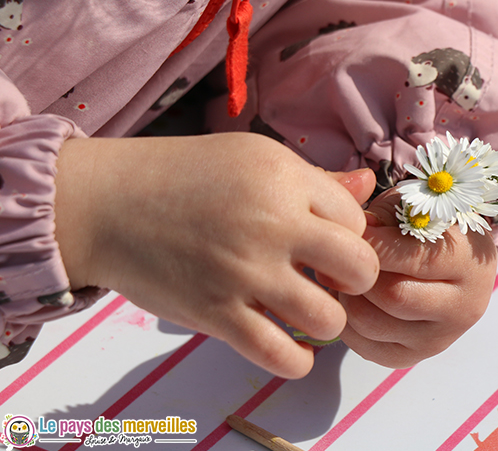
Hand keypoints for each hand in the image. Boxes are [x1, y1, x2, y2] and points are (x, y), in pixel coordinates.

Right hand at [54, 133, 379, 377]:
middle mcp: (273, 226)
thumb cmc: (184, 174)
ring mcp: (245, 274)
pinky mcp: (217, 315)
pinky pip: (282, 356)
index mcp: (285, 180)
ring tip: (309, 309)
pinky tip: (292, 345)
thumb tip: (369, 188)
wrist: (108, 204)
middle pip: (361, 269)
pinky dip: (297, 360)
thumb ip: (315, 179)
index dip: (349, 234)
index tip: (327, 241)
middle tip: (333, 278)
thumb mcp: (254, 157)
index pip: (356, 220)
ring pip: (330, 319)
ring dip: (329, 320)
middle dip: (357, 279)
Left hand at [336, 189, 497, 368]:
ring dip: (347, 297)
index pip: (409, 257)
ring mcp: (440, 338)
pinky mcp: (414, 357)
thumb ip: (381, 210)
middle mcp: (464, 306)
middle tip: (341, 256)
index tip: (349, 229)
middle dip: (358, 273)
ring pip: (372, 324)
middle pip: (391, 296)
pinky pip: (365, 347)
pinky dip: (347, 323)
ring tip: (346, 274)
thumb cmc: (427, 225)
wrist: (449, 260)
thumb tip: (352, 227)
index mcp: (469, 261)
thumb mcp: (411, 205)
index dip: (370, 242)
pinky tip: (352, 299)